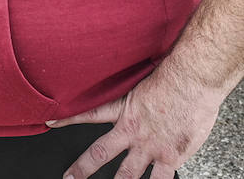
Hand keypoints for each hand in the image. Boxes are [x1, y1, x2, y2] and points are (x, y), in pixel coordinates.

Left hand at [50, 64, 222, 178]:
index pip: (89, 114)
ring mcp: (150, 147)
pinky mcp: (170, 157)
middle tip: (69, 178)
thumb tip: (131, 88)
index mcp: (125, 109)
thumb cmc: (174, 74)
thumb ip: (135, 91)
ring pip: (126, 175)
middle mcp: (133, 131)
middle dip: (83, 168)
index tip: (50, 123)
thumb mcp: (144, 79)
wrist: (193, 80)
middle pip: (101, 153)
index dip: (68, 119)